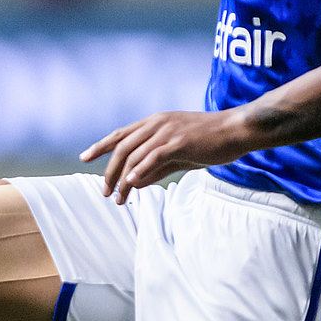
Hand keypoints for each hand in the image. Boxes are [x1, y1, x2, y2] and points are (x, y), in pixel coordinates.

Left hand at [83, 111, 254, 202]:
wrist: (235, 131)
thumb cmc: (209, 142)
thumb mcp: (178, 155)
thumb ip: (155, 168)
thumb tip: (133, 183)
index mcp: (154, 123)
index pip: (120, 134)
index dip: (100, 146)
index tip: (84, 158)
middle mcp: (156, 123)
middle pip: (122, 147)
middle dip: (109, 171)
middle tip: (105, 192)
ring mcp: (167, 131)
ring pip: (134, 154)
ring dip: (122, 178)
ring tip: (118, 197)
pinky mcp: (178, 142)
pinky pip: (153, 157)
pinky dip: (139, 170)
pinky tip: (131, 184)